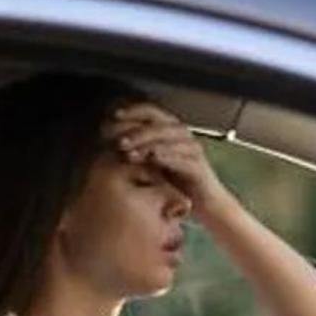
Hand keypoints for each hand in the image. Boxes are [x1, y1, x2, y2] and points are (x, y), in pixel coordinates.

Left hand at [106, 102, 231, 218]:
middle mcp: (183, 135)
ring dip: (147, 143)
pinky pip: (182, 158)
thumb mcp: (151, 163)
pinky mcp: (199, 166)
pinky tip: (152, 159)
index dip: (132, 112)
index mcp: (170, 130)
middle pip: (158, 124)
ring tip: (130, 152)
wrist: (204, 204)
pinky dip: (166, 156)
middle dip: (136, 131)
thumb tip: (112, 141)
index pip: (151, 111)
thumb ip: (136, 149)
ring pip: (169, 138)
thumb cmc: (175, 182)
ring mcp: (192, 149)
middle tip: (119, 142)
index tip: (113, 118)